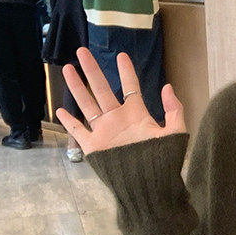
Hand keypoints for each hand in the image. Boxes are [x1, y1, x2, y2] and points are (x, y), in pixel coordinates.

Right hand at [56, 47, 185, 154]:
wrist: (148, 184)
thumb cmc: (163, 161)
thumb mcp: (175, 134)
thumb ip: (174, 111)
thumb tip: (168, 87)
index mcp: (136, 114)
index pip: (130, 87)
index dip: (126, 71)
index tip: (121, 55)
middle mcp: (117, 119)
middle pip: (101, 89)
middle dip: (92, 70)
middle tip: (83, 51)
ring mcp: (104, 131)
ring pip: (87, 103)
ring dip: (77, 86)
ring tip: (68, 69)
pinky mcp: (93, 145)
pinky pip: (78, 130)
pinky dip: (69, 121)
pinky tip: (60, 109)